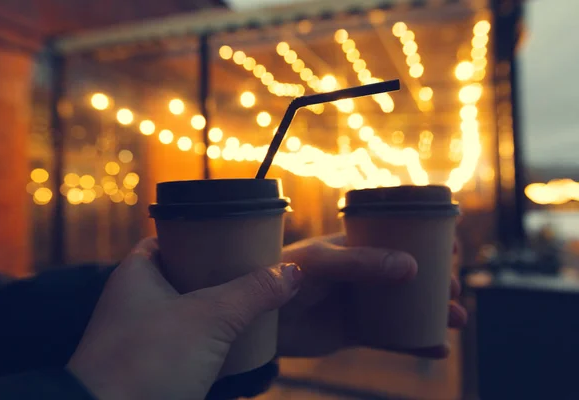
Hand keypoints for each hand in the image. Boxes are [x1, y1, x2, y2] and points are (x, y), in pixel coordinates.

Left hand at [68, 238, 301, 399]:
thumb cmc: (147, 361)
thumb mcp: (209, 317)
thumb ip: (252, 292)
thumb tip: (293, 272)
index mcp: (137, 275)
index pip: (171, 239)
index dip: (202, 234)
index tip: (234, 235)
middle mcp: (136, 303)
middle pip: (188, 278)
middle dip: (223, 281)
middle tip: (257, 276)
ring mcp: (144, 339)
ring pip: (193, 318)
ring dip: (224, 318)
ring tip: (259, 312)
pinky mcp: (155, 371)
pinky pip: (193, 352)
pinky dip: (217, 352)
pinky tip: (246, 355)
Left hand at [278, 233, 466, 358]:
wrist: (257, 318)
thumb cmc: (282, 276)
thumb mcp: (320, 263)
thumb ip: (359, 261)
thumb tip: (410, 265)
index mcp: (353, 245)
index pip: (396, 235)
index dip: (427, 239)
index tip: (455, 245)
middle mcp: (360, 272)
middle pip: (409, 273)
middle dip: (438, 280)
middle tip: (456, 290)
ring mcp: (358, 301)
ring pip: (405, 306)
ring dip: (434, 312)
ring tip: (458, 320)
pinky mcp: (353, 331)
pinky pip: (390, 336)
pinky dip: (414, 342)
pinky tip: (438, 348)